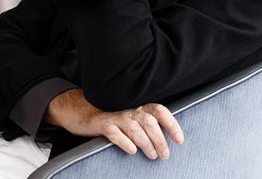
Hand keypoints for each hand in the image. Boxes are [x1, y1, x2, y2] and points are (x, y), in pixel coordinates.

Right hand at [44, 88, 183, 159]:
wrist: (81, 112)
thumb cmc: (111, 118)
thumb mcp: (130, 118)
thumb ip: (146, 125)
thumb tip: (166, 141)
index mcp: (138, 106)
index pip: (159, 110)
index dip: (171, 124)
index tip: (179, 140)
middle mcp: (128, 109)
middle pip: (149, 122)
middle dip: (160, 140)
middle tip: (164, 155)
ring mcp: (114, 115)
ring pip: (135, 128)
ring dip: (146, 143)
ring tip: (152, 155)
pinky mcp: (101, 124)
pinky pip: (114, 132)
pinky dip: (124, 142)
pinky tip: (131, 151)